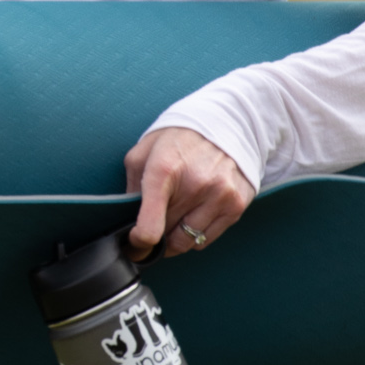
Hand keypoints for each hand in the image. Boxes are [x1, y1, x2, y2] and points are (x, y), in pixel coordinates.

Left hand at [124, 126, 253, 258]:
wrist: (226, 123)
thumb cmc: (178, 139)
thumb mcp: (144, 151)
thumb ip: (132, 185)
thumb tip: (128, 219)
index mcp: (164, 170)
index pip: (150, 226)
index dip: (139, 242)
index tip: (135, 242)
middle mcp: (195, 185)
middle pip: (166, 235)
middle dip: (156, 234)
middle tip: (153, 225)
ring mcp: (219, 196)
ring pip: (187, 242)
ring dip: (175, 237)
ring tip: (174, 218)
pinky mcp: (236, 205)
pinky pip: (206, 239)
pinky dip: (195, 234)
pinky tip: (193, 214)